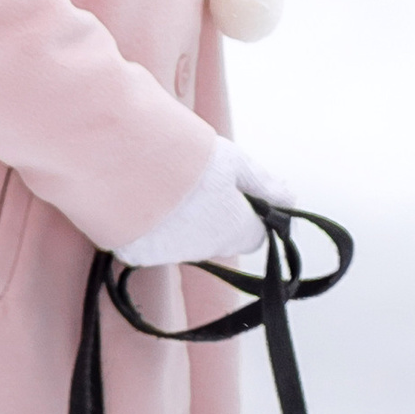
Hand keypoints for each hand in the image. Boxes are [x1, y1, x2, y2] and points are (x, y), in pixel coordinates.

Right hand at [119, 135, 265, 270]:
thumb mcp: (233, 161)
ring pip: (185, 242)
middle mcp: (204, 250)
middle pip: (219, 238)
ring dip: (182, 222)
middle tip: (196, 180)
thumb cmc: (187, 157)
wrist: (124, 163)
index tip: (239, 192)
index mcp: (233, 229)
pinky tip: (141, 198)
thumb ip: (264, 183)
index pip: (256, 236)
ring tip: (164, 185)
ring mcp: (168, 255)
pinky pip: (151, 244)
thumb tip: (290, 199)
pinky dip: (150, 227)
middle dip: (214, 216)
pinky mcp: (135, 255)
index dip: (251, 214)